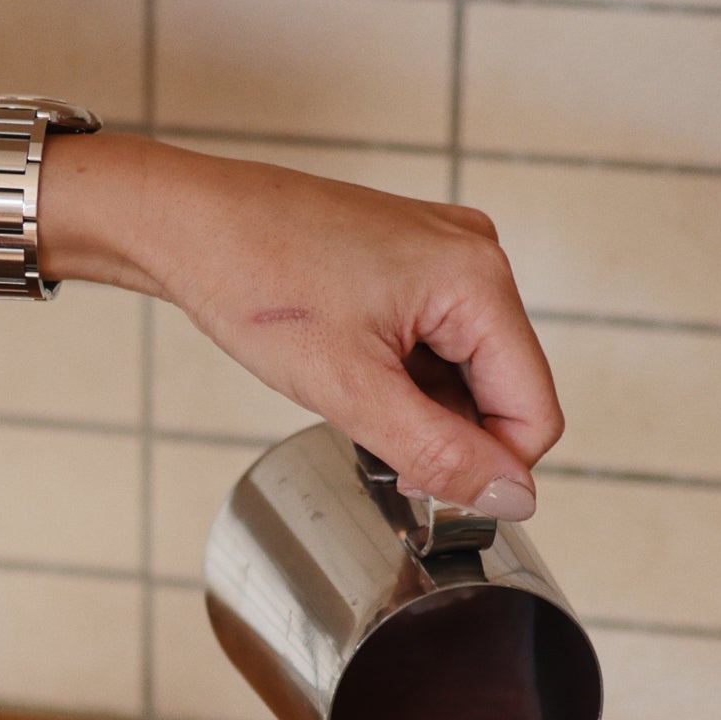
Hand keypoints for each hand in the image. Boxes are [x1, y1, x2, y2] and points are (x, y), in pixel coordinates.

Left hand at [0, 121, 563, 520]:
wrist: (185, 221)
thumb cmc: (252, 280)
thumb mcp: (350, 390)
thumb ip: (439, 452)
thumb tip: (511, 498)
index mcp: (478, 278)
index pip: (535, 413)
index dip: (487, 468)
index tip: (414, 480)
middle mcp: (476, 254)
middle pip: (506, 392)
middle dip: (449, 433)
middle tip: (369, 436)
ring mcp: (446, 251)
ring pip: (470, 372)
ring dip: (422, 406)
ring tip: (350, 392)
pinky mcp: (414, 258)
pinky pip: (439, 342)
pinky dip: (405, 376)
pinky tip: (351, 368)